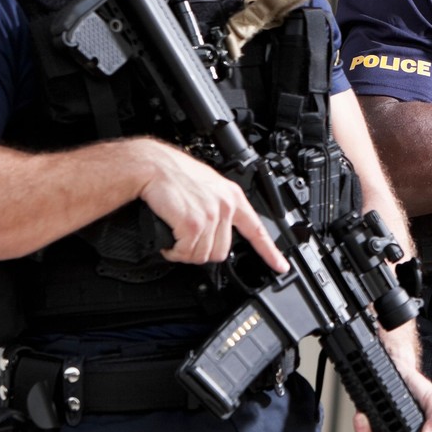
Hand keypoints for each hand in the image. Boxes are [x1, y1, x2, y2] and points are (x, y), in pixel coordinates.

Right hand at [127, 139, 288, 271]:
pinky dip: (174, 252)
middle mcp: (226, 206)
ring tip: (175, 238)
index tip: (280, 266)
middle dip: (201, 252)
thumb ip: (217, 206)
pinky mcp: (193, 223)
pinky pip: (186, 252)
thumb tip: (216, 229)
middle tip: (186, 241)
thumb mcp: (206, 186)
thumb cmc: (172, 174)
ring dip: (185, 252)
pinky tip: (169, 241)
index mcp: (232, 197)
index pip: (257, 229)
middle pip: (222, 252)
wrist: (151, 166)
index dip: (270, 252)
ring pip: (203, 255)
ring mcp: (211, 215)